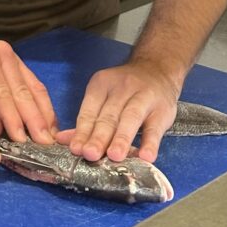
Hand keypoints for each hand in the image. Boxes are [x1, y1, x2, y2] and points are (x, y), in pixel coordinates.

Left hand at [0, 34, 57, 143]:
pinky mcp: (18, 63)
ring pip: (35, 89)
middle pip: (24, 92)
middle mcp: (4, 54)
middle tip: (44, 146)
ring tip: (50, 139)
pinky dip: (42, 106)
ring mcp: (14, 57)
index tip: (22, 143)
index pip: (3, 95)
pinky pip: (34, 86)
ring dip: (44, 115)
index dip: (14, 120)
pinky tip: (46, 125)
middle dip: (35, 121)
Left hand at [55, 62, 179, 161]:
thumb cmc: (125, 89)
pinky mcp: (162, 110)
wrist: (157, 69)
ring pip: (130, 119)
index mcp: (101, 85)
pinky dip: (150, 142)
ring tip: (114, 156)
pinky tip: (146, 157)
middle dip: (98, 137)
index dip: (82, 131)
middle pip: (108, 116)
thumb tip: (64, 140)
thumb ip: (87, 120)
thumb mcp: (103, 96)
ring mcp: (143, 97)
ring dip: (121, 139)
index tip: (76, 149)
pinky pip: (155, 128)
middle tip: (90, 154)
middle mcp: (121, 89)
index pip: (89, 111)